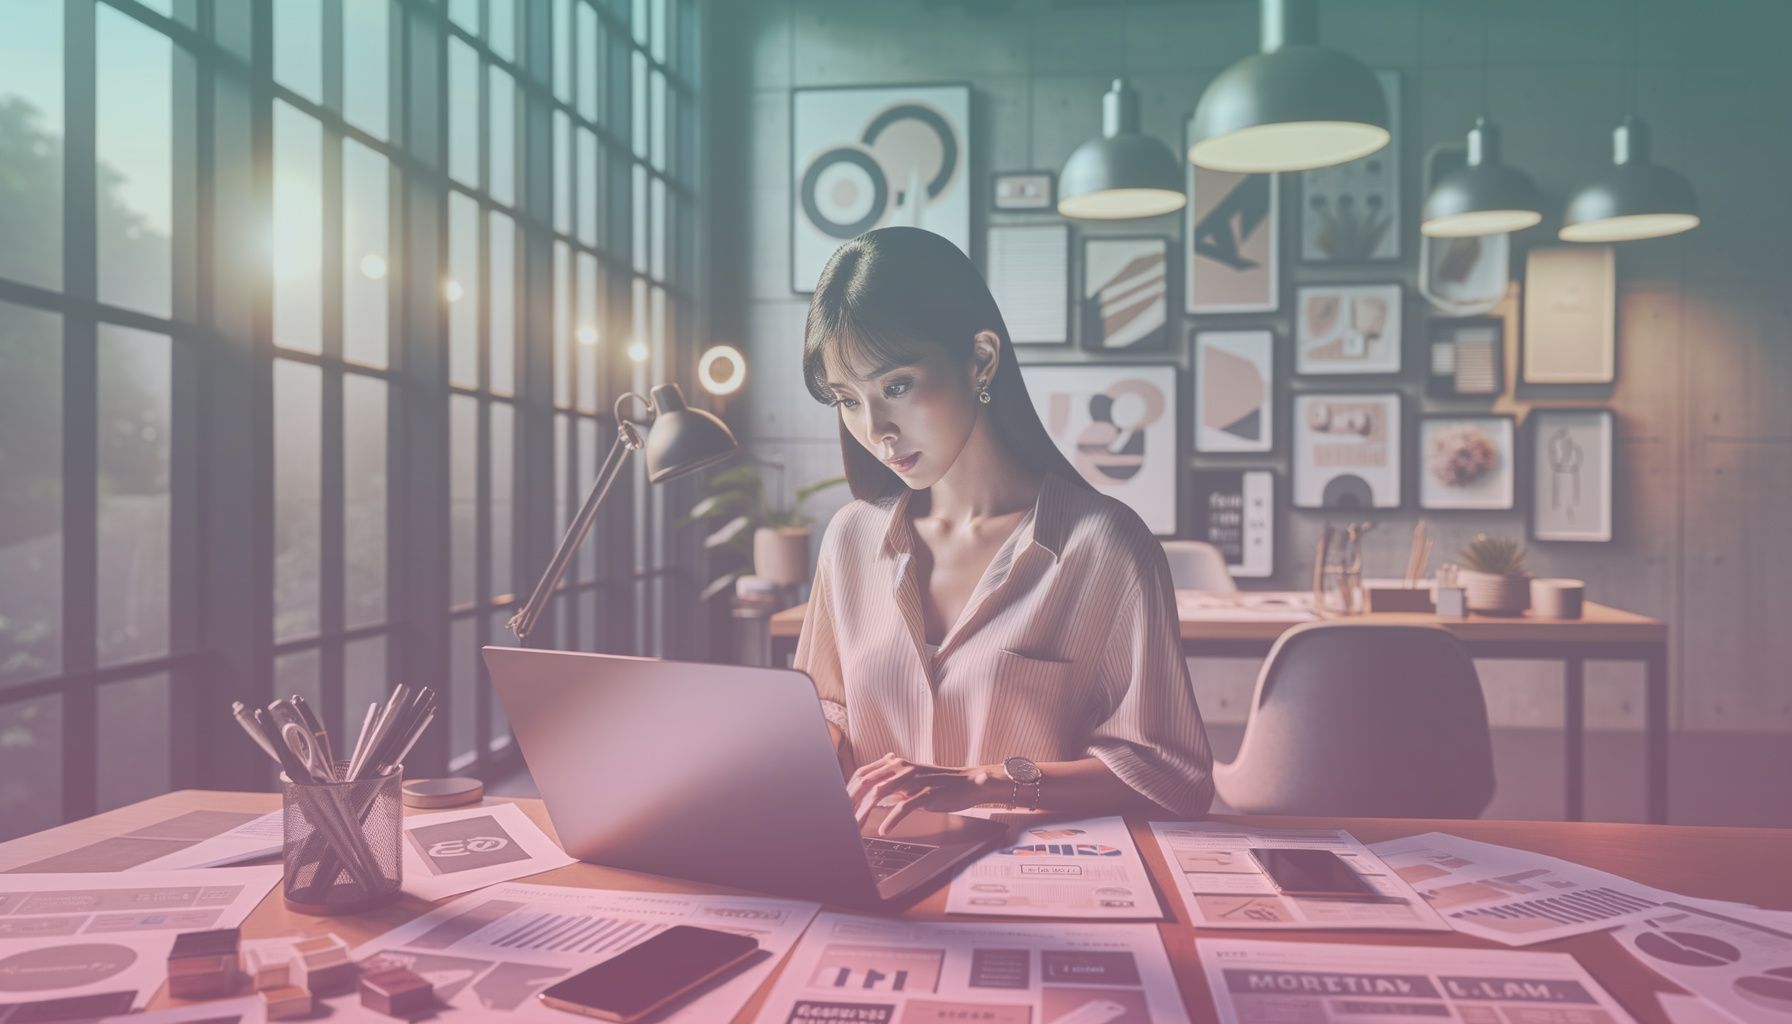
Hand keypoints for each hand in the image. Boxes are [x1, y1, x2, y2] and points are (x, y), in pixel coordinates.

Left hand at [847, 753, 994, 835]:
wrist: (969, 783)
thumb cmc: (939, 784)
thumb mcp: (911, 779)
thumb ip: (891, 781)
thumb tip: (870, 789)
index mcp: (896, 764)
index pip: (863, 773)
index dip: (849, 789)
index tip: (840, 806)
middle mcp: (902, 768)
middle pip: (867, 782)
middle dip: (851, 801)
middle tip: (843, 818)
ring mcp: (914, 780)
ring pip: (880, 793)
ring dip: (864, 811)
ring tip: (856, 826)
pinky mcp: (927, 793)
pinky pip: (904, 807)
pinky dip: (891, 820)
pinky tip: (884, 830)